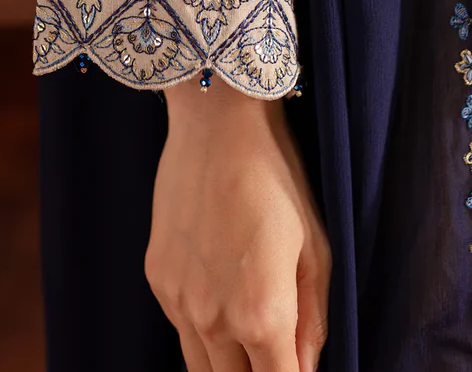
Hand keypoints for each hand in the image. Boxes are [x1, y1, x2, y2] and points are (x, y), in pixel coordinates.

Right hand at [145, 78, 329, 371]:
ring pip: (200, 367)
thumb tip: (305, 367)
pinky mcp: (157, 278)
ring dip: (228, 366)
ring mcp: (178, 300)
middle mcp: (213, 318)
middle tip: (275, 354)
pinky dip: (203, 332)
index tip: (296, 371)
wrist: (216, 124)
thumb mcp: (315, 250)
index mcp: (262, 314)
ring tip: (251, 344)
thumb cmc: (277, 180)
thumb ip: (312, 323)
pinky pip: (180, 329)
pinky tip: (222, 301)